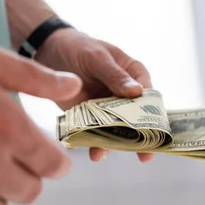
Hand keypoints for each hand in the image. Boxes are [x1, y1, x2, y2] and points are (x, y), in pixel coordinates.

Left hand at [35, 29, 153, 162]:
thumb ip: (115, 76)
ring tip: (102, 153)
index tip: (155, 132)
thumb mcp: (97, 58)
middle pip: (138, 120)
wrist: (50, 51)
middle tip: (144, 156)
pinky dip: (93, 142)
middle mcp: (126, 96)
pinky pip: (96, 132)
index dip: (154, 116)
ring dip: (113, 144)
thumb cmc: (80, 47)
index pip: (150, 99)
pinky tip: (90, 150)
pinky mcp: (91, 117)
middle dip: (140, 138)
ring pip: (117, 130)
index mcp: (136, 76)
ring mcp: (109, 109)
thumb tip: (138, 92)